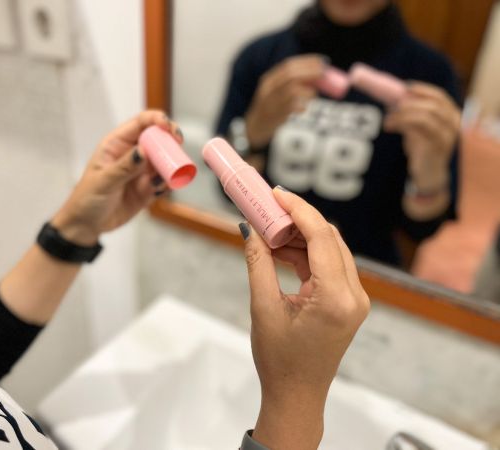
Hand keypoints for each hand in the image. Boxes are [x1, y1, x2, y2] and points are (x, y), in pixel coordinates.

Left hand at [51, 110, 182, 244]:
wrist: (87, 225)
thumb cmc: (87, 198)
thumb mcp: (104, 182)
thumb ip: (124, 167)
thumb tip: (144, 151)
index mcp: (117, 144)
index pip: (140, 123)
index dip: (157, 120)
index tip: (169, 128)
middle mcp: (132, 154)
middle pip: (158, 139)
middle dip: (171, 143)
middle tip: (178, 152)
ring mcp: (142, 171)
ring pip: (165, 161)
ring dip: (169, 168)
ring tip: (159, 182)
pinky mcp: (148, 188)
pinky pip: (164, 182)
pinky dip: (166, 185)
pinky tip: (157, 192)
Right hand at [241, 187, 369, 449]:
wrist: (297, 395)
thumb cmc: (279, 360)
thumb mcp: (263, 308)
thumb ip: (258, 263)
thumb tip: (249, 228)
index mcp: (337, 298)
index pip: (322, 237)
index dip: (298, 210)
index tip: (275, 194)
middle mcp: (354, 295)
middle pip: (329, 239)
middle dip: (298, 220)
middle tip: (267, 209)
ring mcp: (354, 299)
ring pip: (329, 250)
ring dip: (299, 237)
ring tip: (267, 231)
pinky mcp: (347, 302)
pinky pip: (328, 266)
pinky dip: (304, 254)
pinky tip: (279, 249)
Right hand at [245, 55, 324, 148]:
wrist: (255, 128)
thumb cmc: (273, 108)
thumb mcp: (278, 90)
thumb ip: (294, 82)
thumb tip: (320, 76)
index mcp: (269, 79)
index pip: (288, 65)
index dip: (307, 61)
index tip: (322, 61)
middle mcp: (268, 89)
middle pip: (290, 75)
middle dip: (310, 72)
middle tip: (324, 74)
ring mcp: (270, 102)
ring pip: (292, 90)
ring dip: (308, 90)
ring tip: (312, 95)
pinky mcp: (274, 116)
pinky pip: (292, 107)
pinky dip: (302, 105)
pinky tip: (303, 109)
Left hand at [384, 82, 460, 190]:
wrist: (427, 173)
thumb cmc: (422, 148)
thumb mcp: (417, 127)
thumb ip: (411, 113)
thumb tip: (392, 97)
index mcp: (451, 115)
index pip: (440, 96)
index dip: (423, 90)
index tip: (405, 87)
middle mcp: (453, 123)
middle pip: (434, 104)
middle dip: (411, 102)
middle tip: (392, 104)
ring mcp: (447, 135)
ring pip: (426, 115)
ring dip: (403, 114)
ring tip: (387, 119)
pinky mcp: (437, 146)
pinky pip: (419, 129)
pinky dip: (401, 124)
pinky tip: (389, 126)